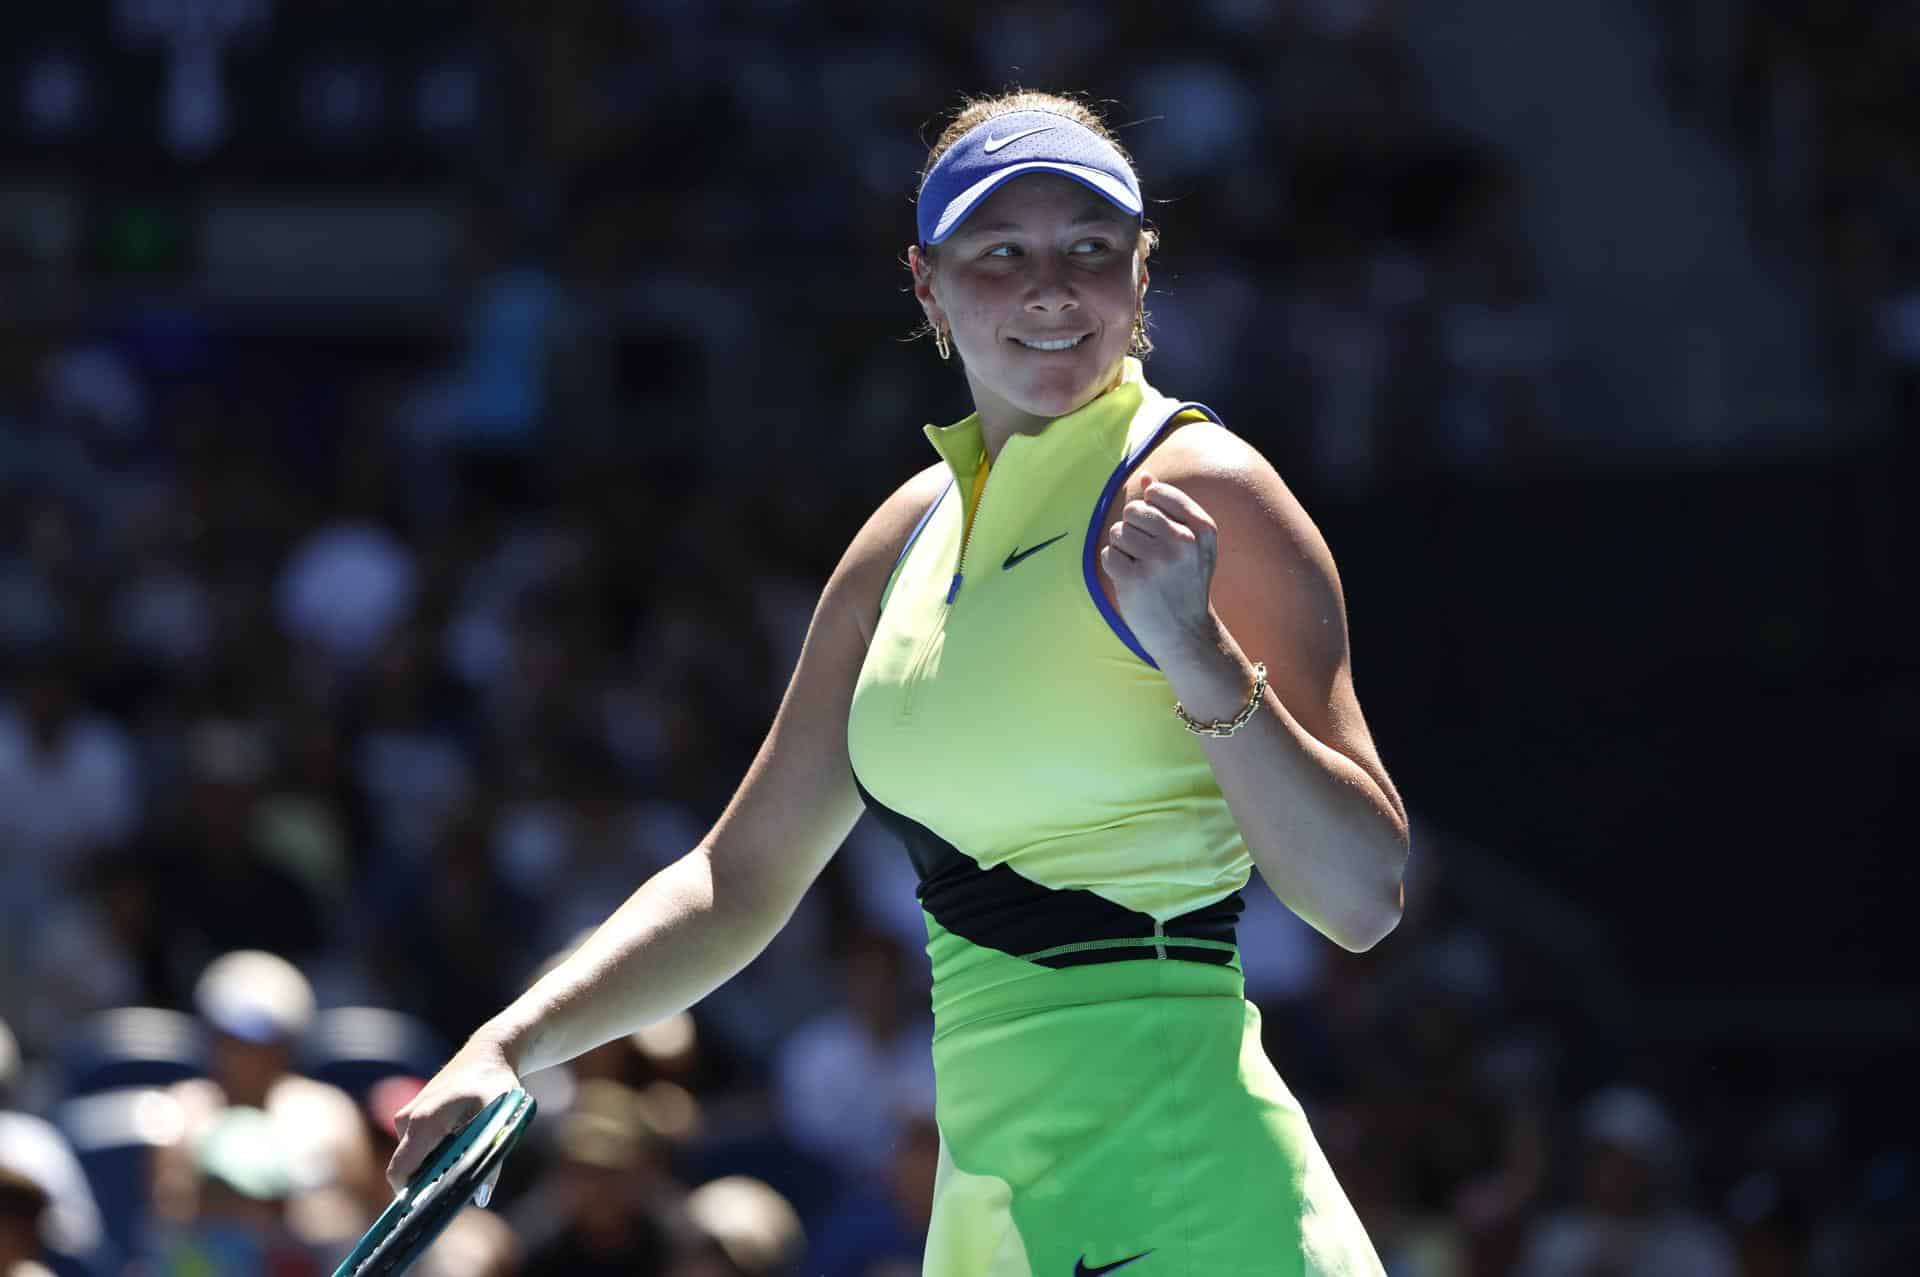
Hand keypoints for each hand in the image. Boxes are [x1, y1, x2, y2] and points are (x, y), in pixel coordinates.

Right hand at [385, 1033, 519, 1192]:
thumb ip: (491, 1159)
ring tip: (464, 1153)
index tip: (432, 1206)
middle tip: (457, 1183)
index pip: (400, 1172)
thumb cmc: (496, 1084)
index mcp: (423, 1121)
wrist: (488, 1053)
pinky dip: (433, 1151)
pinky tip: (459, 1141)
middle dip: (427, 1181)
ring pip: (412, 1156)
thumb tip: (482, 1195)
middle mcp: (407, 1118)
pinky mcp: (412, 1113)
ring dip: (434, 1164)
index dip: (411, 1195)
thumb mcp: (501, 1121)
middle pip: (406, 1168)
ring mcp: (407, 1114)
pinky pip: (415, 1144)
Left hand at [1098, 471, 1217, 661]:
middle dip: (1133, 530)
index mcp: (1202, 528)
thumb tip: (1145, 476)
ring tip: (1142, 569)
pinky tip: (1132, 580)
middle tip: (1148, 555)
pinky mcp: (1134, 580)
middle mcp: (1183, 541)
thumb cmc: (1184, 582)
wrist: (1185, 633)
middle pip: (1133, 510)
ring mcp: (1158, 561)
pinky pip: (1108, 554)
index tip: (1161, 534)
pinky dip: (1114, 566)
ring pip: (1118, 532)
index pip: (1157, 493)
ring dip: (1123, 549)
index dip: (1150, 511)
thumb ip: (1170, 507)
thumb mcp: (1191, 543)